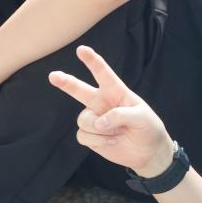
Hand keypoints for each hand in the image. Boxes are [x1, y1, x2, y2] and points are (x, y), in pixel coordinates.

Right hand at [48, 45, 174, 177]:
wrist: (148, 152)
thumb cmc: (148, 129)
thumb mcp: (143, 118)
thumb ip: (121, 115)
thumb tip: (99, 122)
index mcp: (117, 92)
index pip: (103, 73)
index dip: (92, 61)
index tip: (81, 49)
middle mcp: (102, 102)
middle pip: (80, 90)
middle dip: (66, 82)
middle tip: (53, 75)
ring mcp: (95, 118)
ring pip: (83, 119)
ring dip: (99, 129)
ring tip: (116, 134)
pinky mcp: (90, 135)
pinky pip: (83, 135)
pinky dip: (97, 140)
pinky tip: (110, 141)